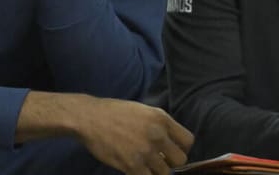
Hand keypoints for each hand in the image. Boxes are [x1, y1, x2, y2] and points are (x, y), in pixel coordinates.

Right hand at [74, 97, 192, 174]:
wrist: (89, 117)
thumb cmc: (114, 112)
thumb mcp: (142, 110)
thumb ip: (159, 125)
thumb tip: (171, 143)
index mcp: (161, 118)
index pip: (188, 141)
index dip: (181, 148)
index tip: (171, 150)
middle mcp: (157, 134)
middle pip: (180, 160)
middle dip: (170, 162)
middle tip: (158, 160)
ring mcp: (145, 151)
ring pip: (165, 173)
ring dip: (155, 170)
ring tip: (143, 163)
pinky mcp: (132, 165)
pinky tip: (134, 169)